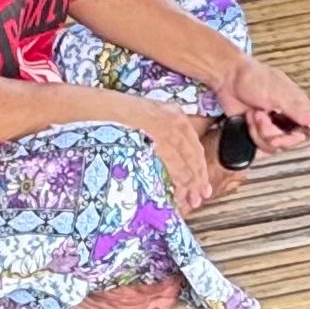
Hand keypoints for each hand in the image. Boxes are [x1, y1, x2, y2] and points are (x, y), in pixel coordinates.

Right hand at [109, 97, 229, 213]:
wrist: (105, 108)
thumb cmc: (123, 114)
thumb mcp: (152, 115)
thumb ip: (166, 132)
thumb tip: (175, 157)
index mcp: (176, 115)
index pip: (195, 147)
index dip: (200, 169)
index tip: (204, 185)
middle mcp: (175, 122)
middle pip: (193, 157)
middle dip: (198, 180)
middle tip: (200, 197)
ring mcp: (166, 131)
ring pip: (184, 163)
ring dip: (188, 184)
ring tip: (190, 199)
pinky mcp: (155, 140)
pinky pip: (169, 165)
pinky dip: (174, 180)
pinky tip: (176, 192)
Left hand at [220, 55, 309, 149]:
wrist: (227, 78)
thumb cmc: (252, 77)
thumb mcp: (277, 92)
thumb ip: (297, 109)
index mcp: (296, 106)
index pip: (304, 133)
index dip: (292, 139)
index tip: (279, 137)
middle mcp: (285, 117)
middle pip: (286, 142)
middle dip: (270, 132)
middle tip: (261, 116)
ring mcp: (270, 124)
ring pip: (271, 145)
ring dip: (258, 130)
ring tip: (254, 113)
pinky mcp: (256, 129)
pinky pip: (258, 143)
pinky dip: (251, 132)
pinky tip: (248, 118)